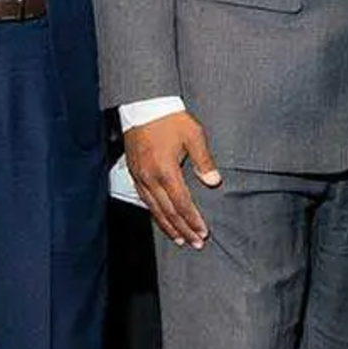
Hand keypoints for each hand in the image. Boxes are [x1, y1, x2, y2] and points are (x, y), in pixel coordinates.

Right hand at [124, 109, 221, 248]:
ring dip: (168, 225)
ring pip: (154, 208)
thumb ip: (203, 160)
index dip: (193, 220)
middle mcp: (150, 177)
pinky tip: (161, 219)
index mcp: (166, 170)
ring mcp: (140, 176)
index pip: (182, 203)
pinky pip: (144, 199)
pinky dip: (154, 213)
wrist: (143, 105)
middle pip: (168, 211)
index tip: (203, 232)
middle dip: (183, 229)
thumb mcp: (193, 135)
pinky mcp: (134, 172)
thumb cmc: (170, 118)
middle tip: (195, 243)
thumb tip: (213, 182)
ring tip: (179, 239)